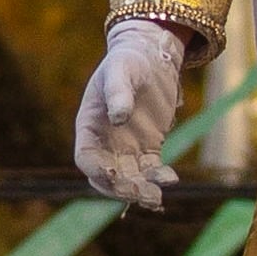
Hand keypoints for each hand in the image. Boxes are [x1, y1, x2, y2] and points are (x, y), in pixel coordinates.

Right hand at [76, 22, 189, 208]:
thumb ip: (118, 92)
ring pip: (130, 178)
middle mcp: (105, 142)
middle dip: (120, 188)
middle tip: (139, 192)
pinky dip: (158, 178)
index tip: (111, 173)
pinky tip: (170, 180)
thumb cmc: (128, 61)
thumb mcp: (121, 71)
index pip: (86, 157)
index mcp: (89, 126)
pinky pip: (151, 170)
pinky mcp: (148, 148)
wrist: (149, 58)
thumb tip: (118, 117)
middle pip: (106, 176)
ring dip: (140, 190)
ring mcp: (126, 148)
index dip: (96, 169)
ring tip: (156, 198)